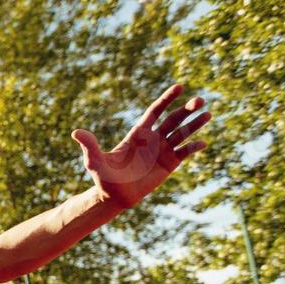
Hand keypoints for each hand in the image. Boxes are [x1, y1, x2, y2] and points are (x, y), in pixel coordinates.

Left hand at [72, 84, 210, 209]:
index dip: (167, 99)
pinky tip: (201, 143)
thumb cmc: (103, 177)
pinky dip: (193, 147)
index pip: (155, 111)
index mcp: (138, 133)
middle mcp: (153, 138)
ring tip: (208, 114)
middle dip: (186, 110)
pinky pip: (184, 152)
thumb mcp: (95, 161)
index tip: (180, 87)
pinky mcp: (169, 164)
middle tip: (200, 101)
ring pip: (182, 133)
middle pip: (173, 119)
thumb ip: (90, 146)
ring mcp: (163, 150)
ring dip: (195, 124)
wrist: (114, 196)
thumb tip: (76, 132)